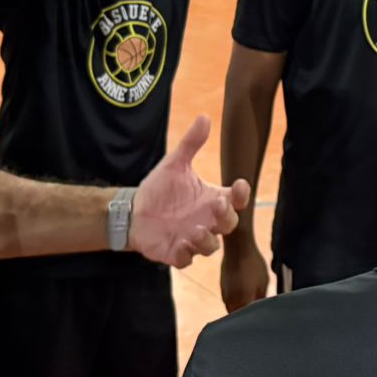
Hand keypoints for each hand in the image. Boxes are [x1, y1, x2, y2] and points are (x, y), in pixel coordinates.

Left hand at [129, 116, 249, 267]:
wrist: (134, 211)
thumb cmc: (160, 189)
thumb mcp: (175, 164)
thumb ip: (191, 144)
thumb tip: (204, 117)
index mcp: (212, 199)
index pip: (236, 199)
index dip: (242, 194)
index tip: (239, 185)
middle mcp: (208, 220)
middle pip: (229, 224)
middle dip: (227, 217)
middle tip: (217, 206)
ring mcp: (194, 238)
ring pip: (212, 246)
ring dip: (207, 240)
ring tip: (196, 230)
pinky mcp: (177, 252)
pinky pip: (187, 260)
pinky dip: (186, 254)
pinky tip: (180, 244)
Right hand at [221, 241, 269, 313]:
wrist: (237, 247)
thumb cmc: (254, 264)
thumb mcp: (264, 282)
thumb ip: (262, 298)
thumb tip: (263, 310)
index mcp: (242, 302)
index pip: (247, 320)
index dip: (254, 321)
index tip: (262, 320)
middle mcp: (229, 301)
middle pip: (237, 317)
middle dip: (246, 317)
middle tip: (257, 314)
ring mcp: (224, 294)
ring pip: (232, 309)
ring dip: (240, 309)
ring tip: (251, 304)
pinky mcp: (222, 287)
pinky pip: (229, 300)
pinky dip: (236, 301)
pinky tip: (244, 295)